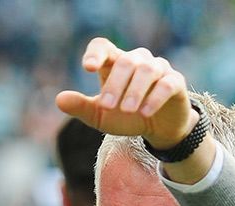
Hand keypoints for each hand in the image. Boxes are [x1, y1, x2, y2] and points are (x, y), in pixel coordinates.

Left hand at [56, 38, 194, 149]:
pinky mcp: (175, 83)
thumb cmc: (126, 117)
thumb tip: (59, 99)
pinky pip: (166, 84)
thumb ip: (81, 107)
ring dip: (135, 90)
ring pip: (146, 69)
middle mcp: (137, 61)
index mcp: (115, 63)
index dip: (96, 53)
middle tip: (106, 105)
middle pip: (125, 61)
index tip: (89, 68)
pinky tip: (145, 112)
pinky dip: (155, 97)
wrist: (158, 129)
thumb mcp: (100, 116)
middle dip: (115, 84)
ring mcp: (158, 69)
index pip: (103, 46)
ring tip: (126, 109)